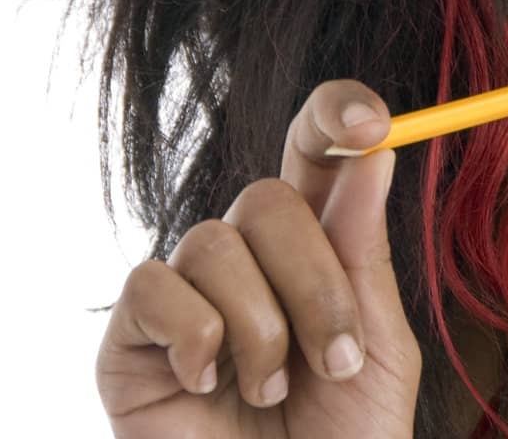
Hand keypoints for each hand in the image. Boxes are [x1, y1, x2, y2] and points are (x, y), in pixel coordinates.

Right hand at [96, 80, 420, 437]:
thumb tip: (373, 150)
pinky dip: (197, 339)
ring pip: (214, 241)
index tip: (374, 123)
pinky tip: (211, 390)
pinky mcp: (130, 338)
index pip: (314, 152)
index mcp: (316, 247)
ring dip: (262, 327)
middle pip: (269, 197)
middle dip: (314, 280)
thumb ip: (365, 252)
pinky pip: (153, 287)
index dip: (334, 115)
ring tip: (274, 392)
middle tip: (334, 360)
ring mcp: (186, 294)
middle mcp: (248, 258)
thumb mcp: (377, 345)